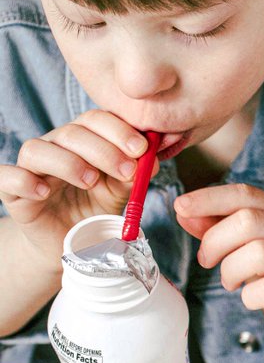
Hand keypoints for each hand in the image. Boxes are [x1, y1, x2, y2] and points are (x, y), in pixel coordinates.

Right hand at [0, 110, 151, 264]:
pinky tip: (44, 192)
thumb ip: (132, 177)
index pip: (95, 120)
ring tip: (91, 181)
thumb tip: (151, 160)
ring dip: (68, 162)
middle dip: (103, 150)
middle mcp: (55, 147)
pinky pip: (6, 177)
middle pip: (71, 133)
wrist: (68, 242)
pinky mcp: (12, 192)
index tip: (142, 149)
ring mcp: (31, 168)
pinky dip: (23, 181)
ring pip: (37, 149)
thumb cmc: (93, 209)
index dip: (118, 130)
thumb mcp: (118, 193)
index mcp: (82, 141)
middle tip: (128, 171)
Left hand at [175, 184, 263, 347]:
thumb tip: (184, 212)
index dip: (209, 198)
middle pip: (248, 221)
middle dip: (215, 241)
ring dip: (230, 270)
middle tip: (207, 260)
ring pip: (258, 253)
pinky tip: (251, 297)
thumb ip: (219, 227)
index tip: (181, 207)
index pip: (245, 194)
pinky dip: (249, 296)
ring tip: (230, 281)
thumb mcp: (251, 244)